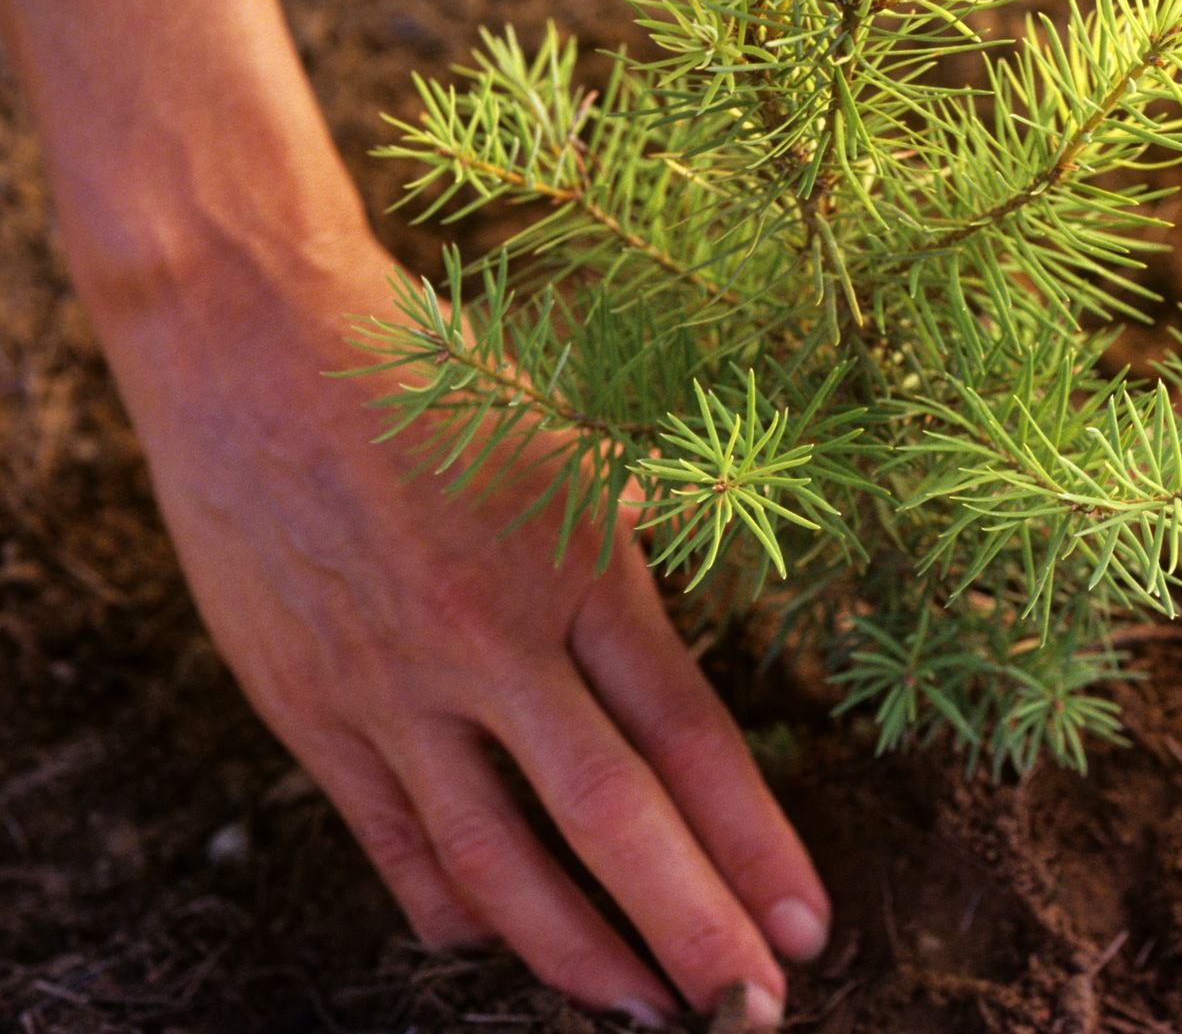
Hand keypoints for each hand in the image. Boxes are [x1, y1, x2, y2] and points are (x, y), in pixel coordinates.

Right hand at [96, 236, 823, 1027]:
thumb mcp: (568, 443)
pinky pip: (389, 837)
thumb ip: (625, 553)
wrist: (255, 335)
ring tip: (640, 1011)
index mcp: (580, 565)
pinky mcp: (308, 706)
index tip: (806, 927)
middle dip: (691, 927)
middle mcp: (495, 637)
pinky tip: (492, 947)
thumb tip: (677, 644)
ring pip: (496, 855)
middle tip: (750, 1014)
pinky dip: (449, 903)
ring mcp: (395, 682)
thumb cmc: (429, 378)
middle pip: (613, 816)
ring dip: (576, 951)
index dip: (756, 840)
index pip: (692, 736)